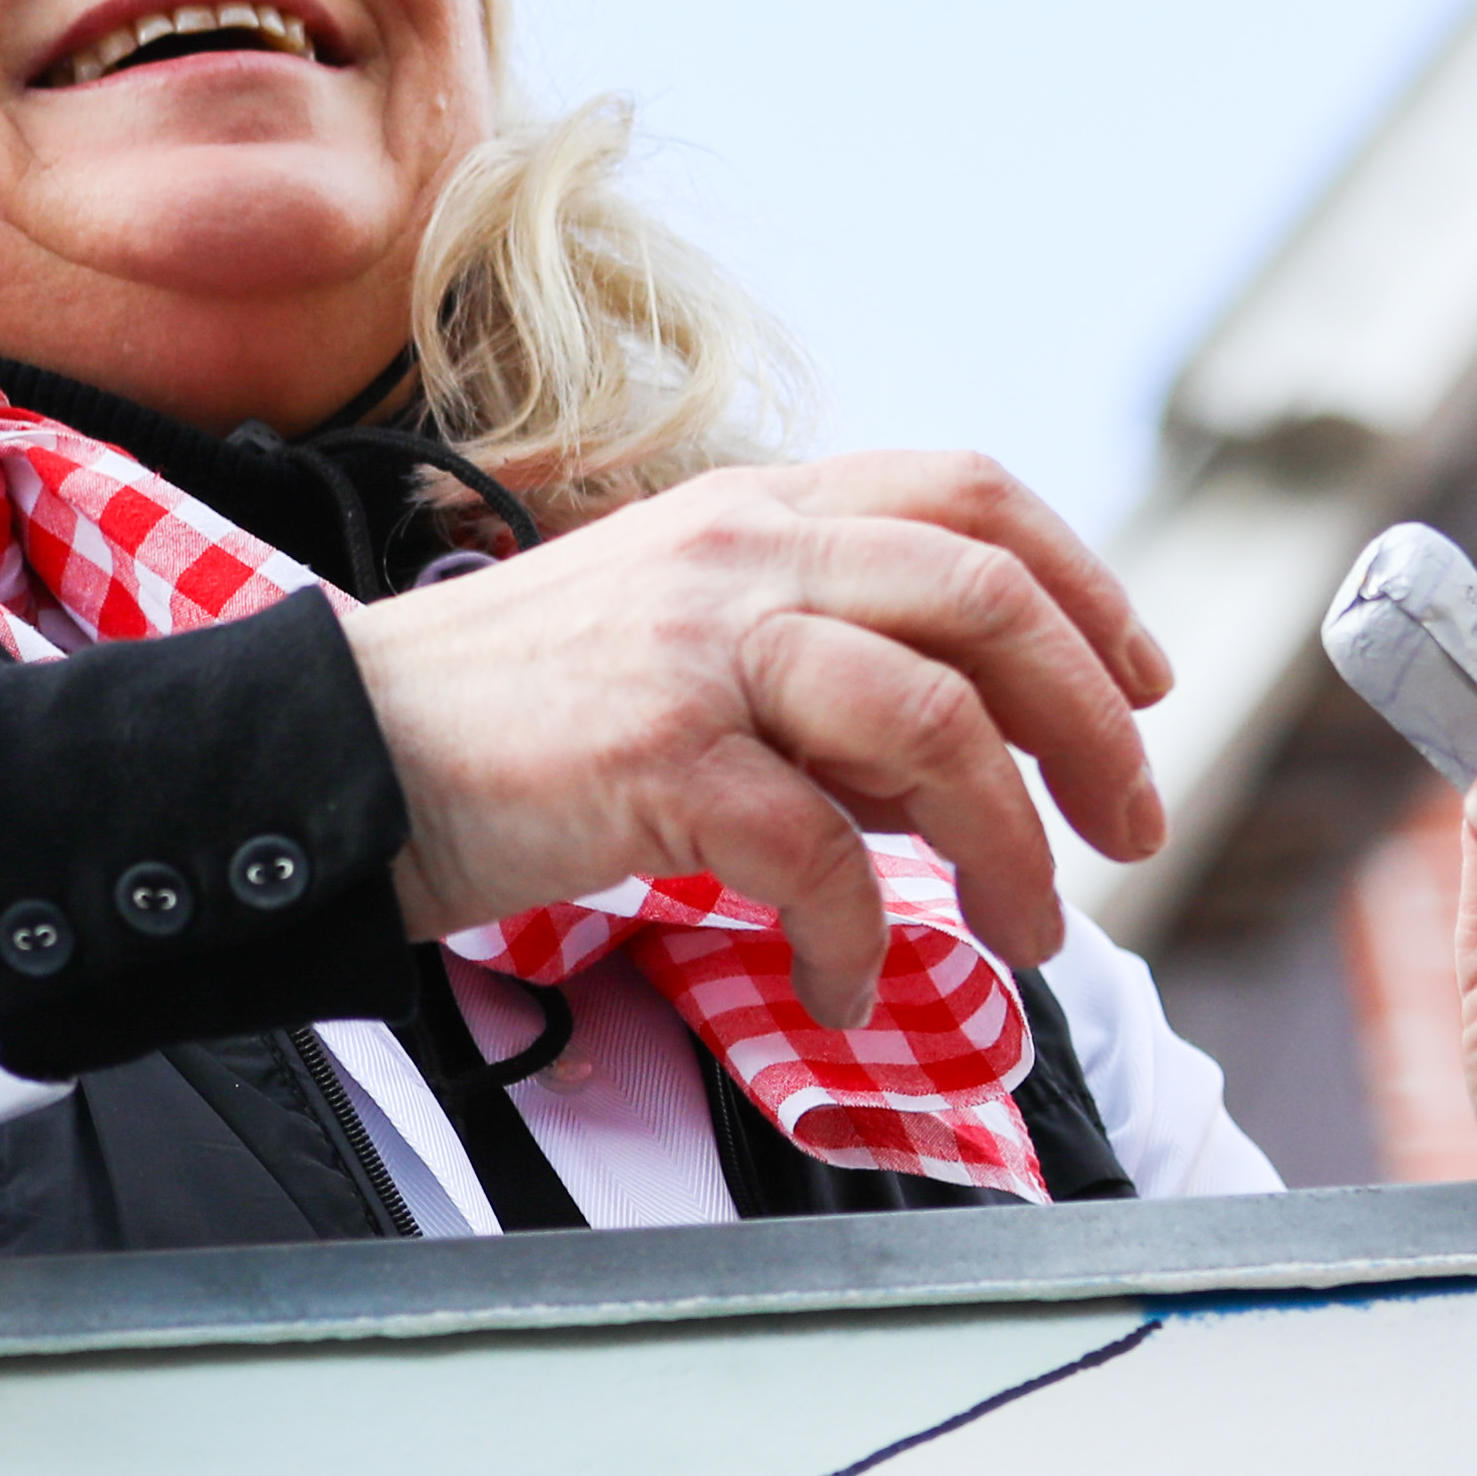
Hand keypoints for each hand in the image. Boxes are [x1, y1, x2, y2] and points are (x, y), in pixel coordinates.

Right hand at [350, 453, 1172, 1022]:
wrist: (338, 755)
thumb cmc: (500, 721)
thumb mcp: (670, 636)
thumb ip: (812, 665)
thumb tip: (958, 756)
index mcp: (748, 510)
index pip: (967, 492)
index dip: (1084, 585)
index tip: (1138, 683)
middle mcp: (735, 554)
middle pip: (987, 597)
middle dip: (1092, 726)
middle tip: (1127, 829)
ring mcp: (697, 648)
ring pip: (935, 722)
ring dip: (1009, 844)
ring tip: (1022, 926)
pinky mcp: (655, 755)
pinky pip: (821, 853)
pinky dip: (859, 938)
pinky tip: (842, 984)